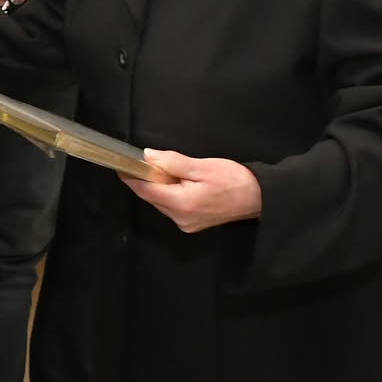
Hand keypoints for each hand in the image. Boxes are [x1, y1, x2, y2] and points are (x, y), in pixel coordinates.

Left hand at [124, 149, 260, 232]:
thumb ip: (173, 163)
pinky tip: (178, 183)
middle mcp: (180, 219)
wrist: (259, 197)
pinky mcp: (192, 224)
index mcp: (182, 204)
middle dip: (147, 181)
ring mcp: (186, 224)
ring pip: (162, 203)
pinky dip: (170, 194)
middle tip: (146, 162)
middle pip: (152, 198)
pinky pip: (172, 207)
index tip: (121, 166)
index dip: (132, 178)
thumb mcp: (202, 166)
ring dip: (159, 188)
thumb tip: (148, 157)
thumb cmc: (233, 179)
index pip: (146, 191)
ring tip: (165, 171)